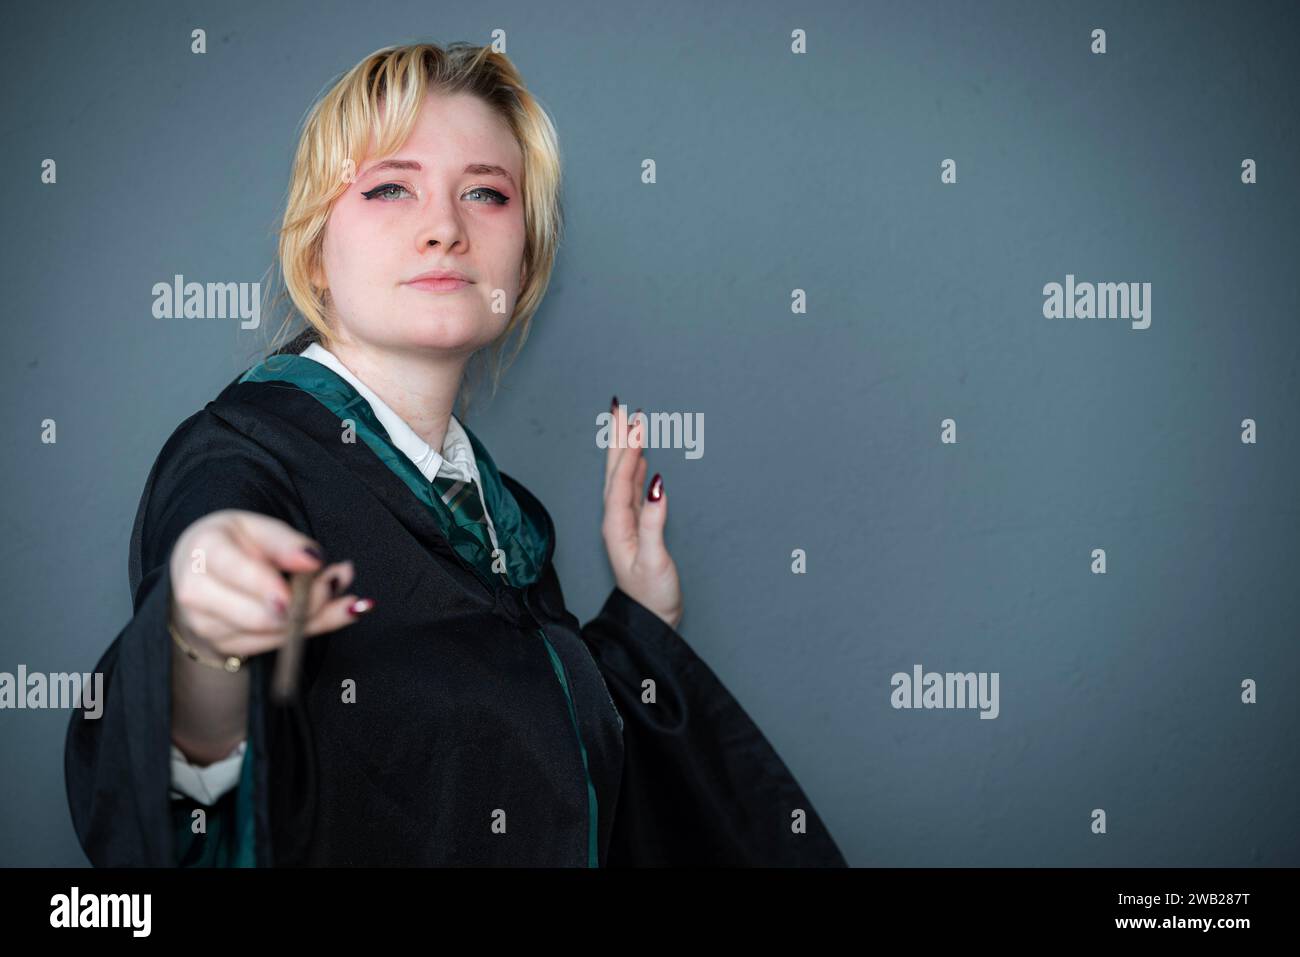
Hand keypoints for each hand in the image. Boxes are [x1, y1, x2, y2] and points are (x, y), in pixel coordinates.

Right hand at [168, 509, 374, 662]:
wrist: (203, 568)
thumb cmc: (235, 543)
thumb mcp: (259, 528)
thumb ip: (286, 543)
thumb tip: (314, 561)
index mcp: (203, 552)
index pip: (236, 571)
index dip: (270, 584)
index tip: (303, 584)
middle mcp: (196, 594)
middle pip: (259, 614)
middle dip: (307, 602)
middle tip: (338, 579)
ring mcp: (206, 626)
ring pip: (274, 634)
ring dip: (316, 615)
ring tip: (338, 588)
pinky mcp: (224, 645)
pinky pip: (277, 644)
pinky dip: (310, 628)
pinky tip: (333, 610)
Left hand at [601, 399, 682, 629]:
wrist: (649, 620)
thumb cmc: (652, 594)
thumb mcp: (654, 559)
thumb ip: (654, 523)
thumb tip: (658, 487)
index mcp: (617, 525)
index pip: (621, 479)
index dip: (628, 450)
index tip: (635, 423)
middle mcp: (616, 521)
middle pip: (615, 471)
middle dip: (619, 439)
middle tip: (622, 408)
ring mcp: (625, 523)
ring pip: (623, 476)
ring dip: (626, 450)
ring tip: (630, 424)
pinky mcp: (636, 528)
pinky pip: (632, 488)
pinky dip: (635, 469)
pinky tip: (640, 460)